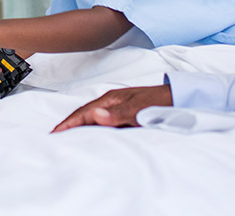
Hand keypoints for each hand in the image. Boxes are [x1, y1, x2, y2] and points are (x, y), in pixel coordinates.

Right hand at [51, 85, 172, 132]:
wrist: (180, 98)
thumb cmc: (162, 101)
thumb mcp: (140, 108)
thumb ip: (118, 113)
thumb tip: (95, 115)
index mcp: (112, 98)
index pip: (85, 112)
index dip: (69, 123)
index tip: (55, 133)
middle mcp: (113, 101)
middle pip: (85, 113)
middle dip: (69, 124)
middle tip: (54, 137)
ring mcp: (118, 107)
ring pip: (93, 117)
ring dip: (79, 126)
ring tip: (66, 137)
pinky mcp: (124, 114)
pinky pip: (102, 122)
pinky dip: (91, 128)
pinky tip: (90, 134)